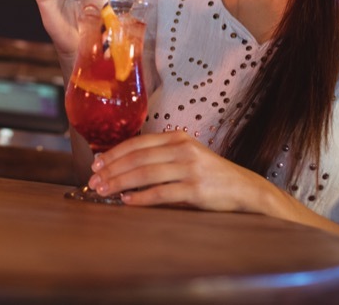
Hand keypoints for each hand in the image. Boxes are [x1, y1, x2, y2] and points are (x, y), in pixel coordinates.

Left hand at [87, 131, 275, 212]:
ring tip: (104, 191)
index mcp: (177, 138)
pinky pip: (162, 193)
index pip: (138, 142)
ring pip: (146, 174)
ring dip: (120, 183)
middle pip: (138, 158)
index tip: (96, 163)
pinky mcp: (196, 189)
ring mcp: (190, 168)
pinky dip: (142, 198)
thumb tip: (124, 167)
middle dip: (112, 169)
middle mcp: (182, 149)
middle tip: (93, 180)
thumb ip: (161, 156)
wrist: (245, 188)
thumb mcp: (187, 156)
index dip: (114, 152)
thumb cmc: (210, 174)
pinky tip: (127, 201)